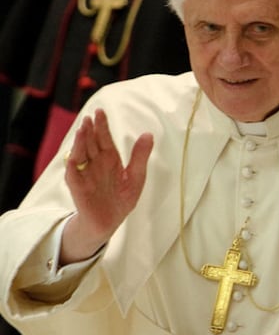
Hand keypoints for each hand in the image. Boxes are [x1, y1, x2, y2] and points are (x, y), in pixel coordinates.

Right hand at [61, 108, 152, 262]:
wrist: (110, 222)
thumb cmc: (121, 199)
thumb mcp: (136, 177)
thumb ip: (140, 157)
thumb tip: (148, 134)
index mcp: (109, 158)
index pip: (104, 138)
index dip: (102, 126)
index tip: (100, 112)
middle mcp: (95, 163)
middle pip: (91, 143)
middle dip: (90, 130)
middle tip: (90, 117)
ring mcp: (85, 173)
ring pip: (80, 154)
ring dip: (80, 142)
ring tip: (82, 129)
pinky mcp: (78, 186)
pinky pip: (73, 173)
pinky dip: (73, 163)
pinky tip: (75, 154)